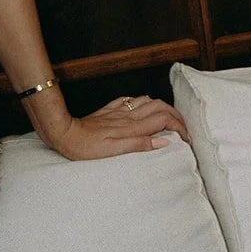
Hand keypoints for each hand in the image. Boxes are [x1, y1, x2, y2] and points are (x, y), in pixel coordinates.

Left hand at [48, 93, 190, 160]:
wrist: (64, 134)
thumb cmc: (86, 147)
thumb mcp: (114, 152)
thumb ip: (139, 145)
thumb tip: (164, 142)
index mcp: (131, 127)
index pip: (164, 120)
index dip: (179, 127)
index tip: (186, 139)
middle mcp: (128, 116)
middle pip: (160, 107)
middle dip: (176, 115)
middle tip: (182, 127)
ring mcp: (118, 111)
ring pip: (147, 101)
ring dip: (161, 106)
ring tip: (167, 117)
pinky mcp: (108, 111)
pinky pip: (129, 100)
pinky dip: (141, 102)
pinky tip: (141, 107)